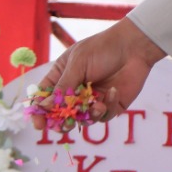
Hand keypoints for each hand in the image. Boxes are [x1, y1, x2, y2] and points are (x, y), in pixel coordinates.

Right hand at [34, 18, 166, 126]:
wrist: (133, 47)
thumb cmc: (102, 49)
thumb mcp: (78, 63)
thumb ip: (63, 87)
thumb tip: (45, 107)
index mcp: (61, 77)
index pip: (45, 98)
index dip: (40, 112)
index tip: (38, 124)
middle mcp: (74, 91)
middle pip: (61, 115)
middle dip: (62, 122)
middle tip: (66, 125)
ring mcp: (91, 100)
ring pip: (82, 120)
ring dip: (89, 116)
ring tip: (98, 105)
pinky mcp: (109, 106)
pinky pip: (103, 117)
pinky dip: (107, 107)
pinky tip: (113, 92)